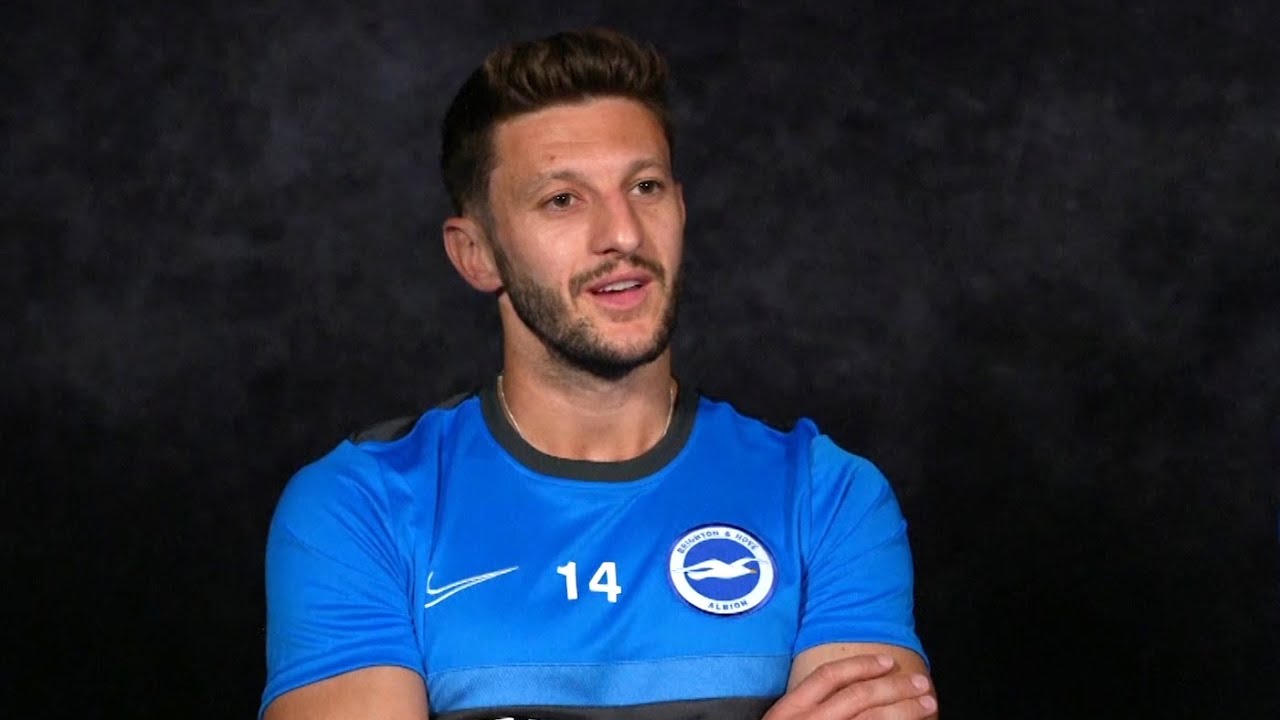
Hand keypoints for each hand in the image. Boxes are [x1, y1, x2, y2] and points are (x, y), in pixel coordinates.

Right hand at [762, 654, 937, 719]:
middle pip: (860, 696)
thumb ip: (810, 706)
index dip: (861, 665)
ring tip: (928, 704)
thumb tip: (853, 687)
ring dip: (906, 710)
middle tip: (921, 683)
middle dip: (895, 687)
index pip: (830, 676)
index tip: (887, 661)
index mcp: (792, 709)